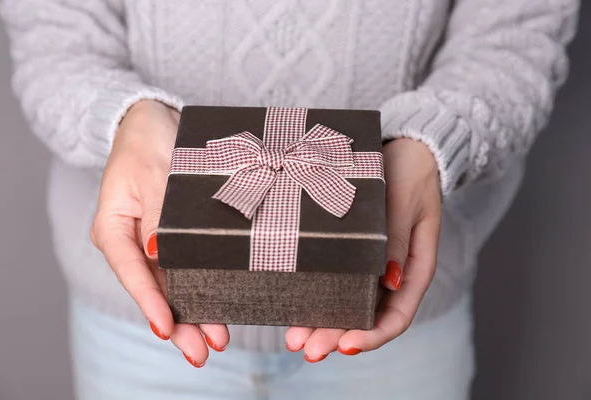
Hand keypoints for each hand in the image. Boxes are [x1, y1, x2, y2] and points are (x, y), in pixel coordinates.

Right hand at [90, 100, 228, 367]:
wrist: (152, 122)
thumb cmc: (147, 142)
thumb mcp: (153, 173)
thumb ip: (158, 214)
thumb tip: (158, 254)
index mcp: (113, 228)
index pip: (132, 273)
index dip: (151, 304)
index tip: (168, 330)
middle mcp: (129, 241)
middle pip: (152, 289)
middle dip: (178, 323)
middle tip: (203, 351)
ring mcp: (149, 242)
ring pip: (169, 286)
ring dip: (192, 313)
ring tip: (215, 342)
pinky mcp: (168, 237)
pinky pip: (181, 271)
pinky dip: (198, 290)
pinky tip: (214, 311)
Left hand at [285, 138, 440, 360]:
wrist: (404, 149)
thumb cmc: (409, 172)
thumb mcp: (405, 203)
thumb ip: (398, 241)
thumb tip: (391, 282)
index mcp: (416, 267)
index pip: (398, 316)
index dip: (373, 336)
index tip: (345, 347)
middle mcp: (395, 274)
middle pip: (368, 318)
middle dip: (337, 337)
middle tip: (306, 350)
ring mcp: (375, 266)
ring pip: (351, 306)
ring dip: (324, 324)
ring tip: (294, 339)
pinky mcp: (357, 253)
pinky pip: (341, 283)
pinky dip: (322, 298)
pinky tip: (299, 308)